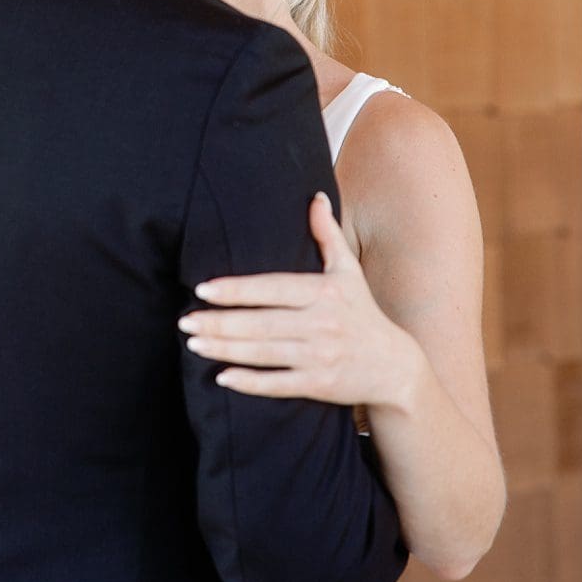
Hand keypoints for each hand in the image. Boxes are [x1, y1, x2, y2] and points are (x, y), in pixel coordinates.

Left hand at [180, 192, 423, 407]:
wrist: (396, 367)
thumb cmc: (362, 313)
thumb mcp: (349, 272)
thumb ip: (327, 235)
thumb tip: (314, 197)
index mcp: (326, 292)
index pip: (272, 288)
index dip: (236, 290)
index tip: (202, 290)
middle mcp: (324, 324)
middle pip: (262, 323)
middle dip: (219, 323)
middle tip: (185, 322)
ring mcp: (322, 356)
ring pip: (264, 353)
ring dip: (225, 349)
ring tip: (193, 343)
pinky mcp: (321, 385)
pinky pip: (279, 384)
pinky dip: (250, 383)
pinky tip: (222, 377)